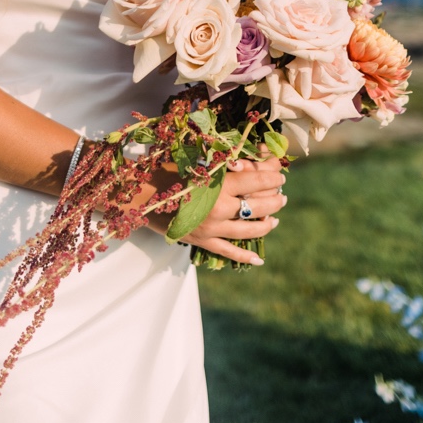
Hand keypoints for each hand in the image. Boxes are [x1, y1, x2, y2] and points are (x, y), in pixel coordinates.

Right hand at [144, 149, 286, 265]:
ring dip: (266, 225)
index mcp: (218, 185)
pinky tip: (258, 260)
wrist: (139, 197)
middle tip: (283, 197)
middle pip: (257, 206)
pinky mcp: (202, 242)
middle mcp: (218, 208)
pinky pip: (228, 252)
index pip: (256, 181)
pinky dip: (245, 256)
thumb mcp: (196, 163)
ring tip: (275, 220)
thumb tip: (248, 162)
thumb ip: (222, 165)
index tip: (281, 176)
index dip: (272, 178)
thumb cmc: (166, 173)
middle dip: (275, 201)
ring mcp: (211, 228)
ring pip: (249, 230)